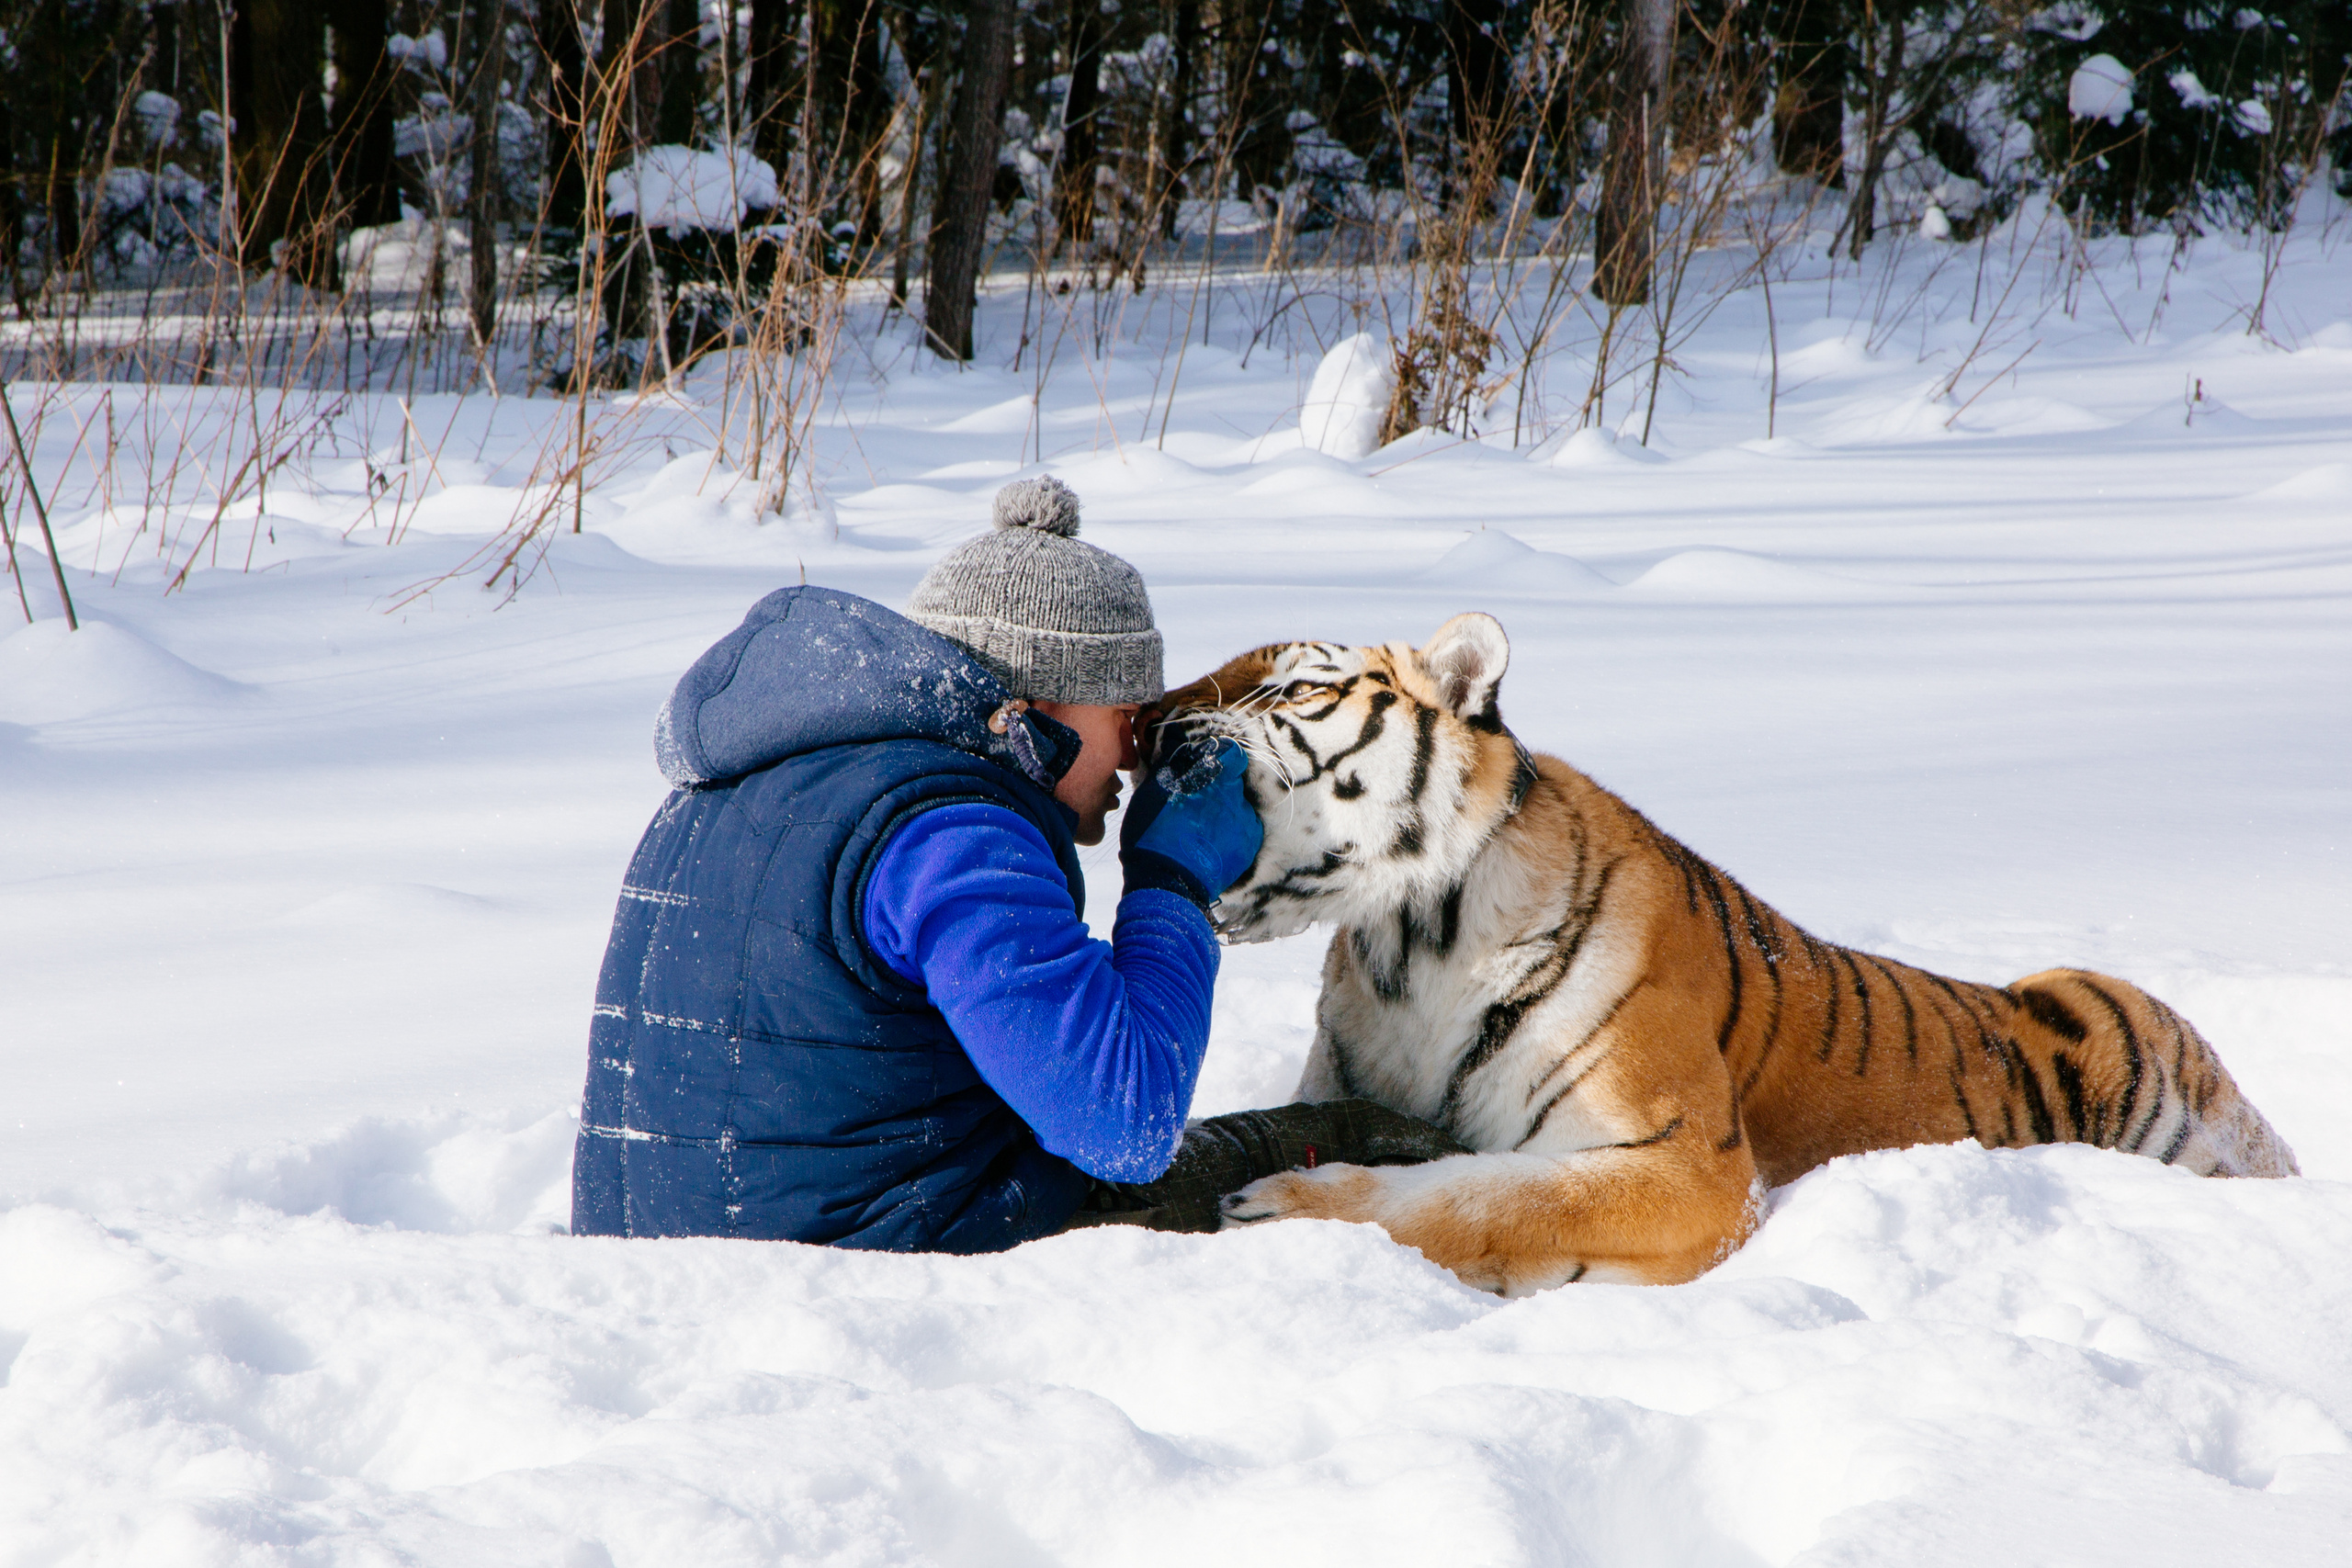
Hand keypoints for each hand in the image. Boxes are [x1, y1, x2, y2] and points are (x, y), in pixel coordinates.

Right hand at [1118, 738, 1263, 909]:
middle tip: (1195, 807)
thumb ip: (1170, 761)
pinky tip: (1209, 846)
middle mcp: (1236, 796)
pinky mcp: (1249, 847)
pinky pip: (1244, 831)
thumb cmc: (1152, 834)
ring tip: (1199, 831)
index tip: (1206, 771)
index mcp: (1214, 776)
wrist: (1166, 883)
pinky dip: (1230, 835)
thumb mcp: (1152, 791)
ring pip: (1238, 808)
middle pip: (1233, 783)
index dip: (1220, 760)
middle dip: (1217, 790)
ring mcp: (1245, 822)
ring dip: (1223, 814)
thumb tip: (1176, 735)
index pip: (1232, 754)